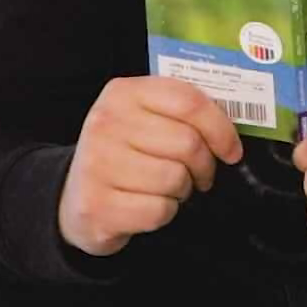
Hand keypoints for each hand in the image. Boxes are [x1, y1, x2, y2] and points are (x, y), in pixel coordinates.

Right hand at [57, 76, 243, 256]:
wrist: (74, 196)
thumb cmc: (124, 152)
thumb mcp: (143, 117)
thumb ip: (180, 112)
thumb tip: (232, 128)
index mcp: (123, 93)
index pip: (188, 101)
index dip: (221, 128)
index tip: (231, 151)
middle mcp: (106, 123)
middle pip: (188, 143)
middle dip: (204, 166)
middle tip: (199, 175)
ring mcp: (98, 164)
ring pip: (175, 179)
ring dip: (182, 190)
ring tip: (167, 188)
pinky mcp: (97, 205)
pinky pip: (159, 210)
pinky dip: (164, 213)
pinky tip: (148, 205)